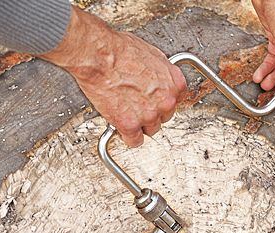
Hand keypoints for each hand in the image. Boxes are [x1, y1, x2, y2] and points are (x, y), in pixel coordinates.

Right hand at [39, 7, 185, 146]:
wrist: (99, 56)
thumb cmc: (119, 50)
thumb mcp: (150, 54)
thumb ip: (159, 72)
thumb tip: (156, 79)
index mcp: (174, 83)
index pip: (175, 101)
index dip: (161, 101)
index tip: (154, 101)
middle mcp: (166, 101)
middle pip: (163, 117)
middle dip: (150, 112)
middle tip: (136, 104)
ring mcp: (149, 115)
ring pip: (150, 130)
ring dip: (139, 125)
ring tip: (126, 113)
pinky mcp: (130, 125)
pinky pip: (134, 141)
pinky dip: (128, 137)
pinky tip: (122, 129)